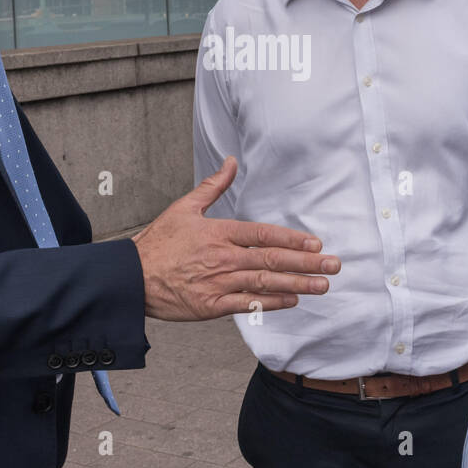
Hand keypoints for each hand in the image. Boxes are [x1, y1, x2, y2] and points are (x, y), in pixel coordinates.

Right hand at [133, 156, 339, 320]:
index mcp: (219, 232)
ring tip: (322, 285)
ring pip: (265, 283)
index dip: (292, 239)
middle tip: (334, 265)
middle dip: (307, 263)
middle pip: (272, 260)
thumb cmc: (159, 242)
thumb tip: (231, 162)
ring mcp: (219, 283)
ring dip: (298, 284)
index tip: (316, 243)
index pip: (264, 235)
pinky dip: (272, 303)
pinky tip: (292, 300)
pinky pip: (248, 305)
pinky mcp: (211, 305)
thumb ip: (214, 186)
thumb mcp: (184, 207)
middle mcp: (223, 258)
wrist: (132, 277)